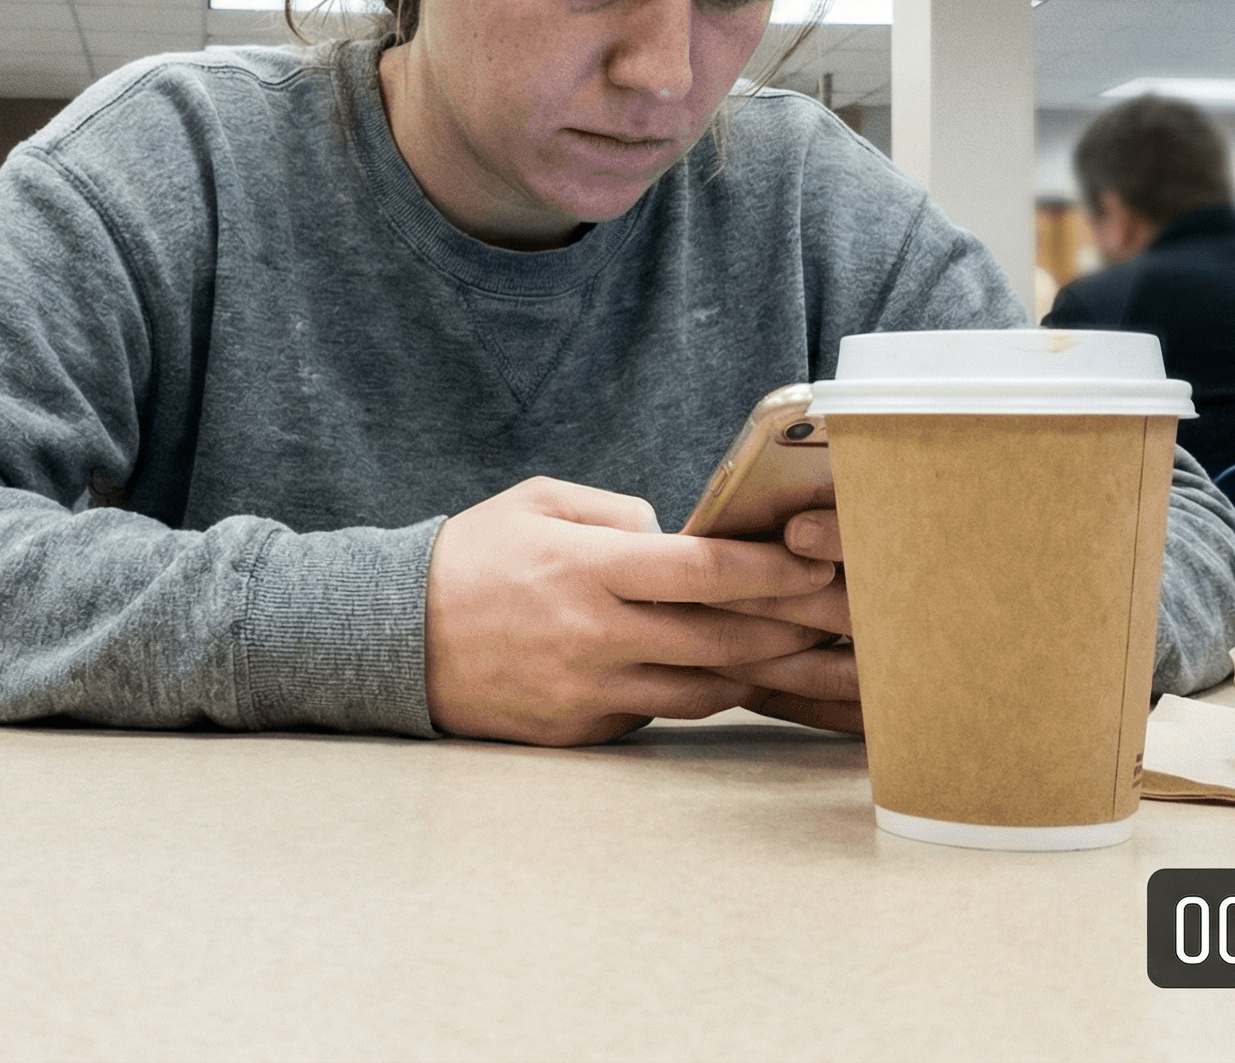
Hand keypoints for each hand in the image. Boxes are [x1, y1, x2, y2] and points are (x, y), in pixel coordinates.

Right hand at [424, 477, 841, 745]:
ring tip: (803, 653)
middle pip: (720, 640)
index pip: (702, 571)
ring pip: (701, 690)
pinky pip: (656, 714)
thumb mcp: (538, 502)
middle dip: (791, 629)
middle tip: (841, 618)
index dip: (772, 570)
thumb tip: (680, 537)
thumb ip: (618, 513)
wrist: (393, 638)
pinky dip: (691, 692)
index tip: (818, 565)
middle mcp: (592, 636)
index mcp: (586, 569)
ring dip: (757, 671)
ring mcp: (586, 692)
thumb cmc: (472, 558)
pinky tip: (723, 675)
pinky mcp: (578, 732)